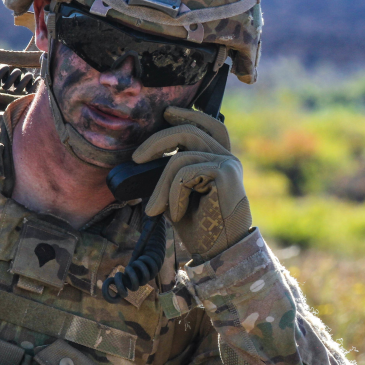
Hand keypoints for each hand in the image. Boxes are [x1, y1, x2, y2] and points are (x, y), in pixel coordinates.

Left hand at [134, 107, 251, 261]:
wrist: (219, 252)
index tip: (166, 113)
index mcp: (220, 160)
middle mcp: (228, 158)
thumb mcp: (178, 195)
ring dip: (161, 186)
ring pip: (181, 156)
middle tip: (136, 159)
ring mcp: (229, 164)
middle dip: (157, 141)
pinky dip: (173, 195)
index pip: (209, 125)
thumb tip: (144, 161)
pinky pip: (185, 173)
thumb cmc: (200, 227)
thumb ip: (171, 175)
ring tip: (155, 209)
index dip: (188, 115)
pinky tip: (176, 214)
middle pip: (189, 131)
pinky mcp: (225, 173)